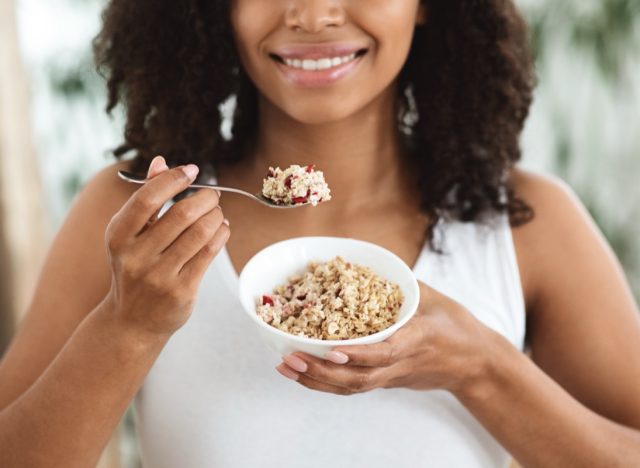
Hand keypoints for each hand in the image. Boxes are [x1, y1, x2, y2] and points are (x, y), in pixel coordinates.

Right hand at [104, 156, 229, 336]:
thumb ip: (146, 198)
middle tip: (212, 194)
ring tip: (217, 212)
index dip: (173, 179)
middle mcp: (136, 256)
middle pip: (181, 215)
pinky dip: (221, 234)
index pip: (148, 198)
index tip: (191, 170)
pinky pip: (209, 253)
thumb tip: (161, 161)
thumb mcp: (129, 235)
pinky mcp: (181, 291)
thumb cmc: (134, 268)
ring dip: (215, 216)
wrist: (131, 321)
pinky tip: (221, 228)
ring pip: (200, 233)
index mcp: (118, 237)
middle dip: (204, 198)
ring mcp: (159, 276)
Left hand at [276, 282, 505, 395]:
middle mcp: (402, 363)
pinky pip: (355, 387)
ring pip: (353, 387)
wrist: (476, 365)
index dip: (358, 354)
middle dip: (322, 371)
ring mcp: (393, 376)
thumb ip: (404, 285)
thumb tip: (369, 264)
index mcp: (418, 340)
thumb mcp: (435, 299)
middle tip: (290, 359)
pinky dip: (327, 383)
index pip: (386, 352)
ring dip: (317, 380)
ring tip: (286, 367)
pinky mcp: (388, 381)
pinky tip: (303, 373)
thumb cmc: (457, 327)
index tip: (331, 350)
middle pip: (359, 378)